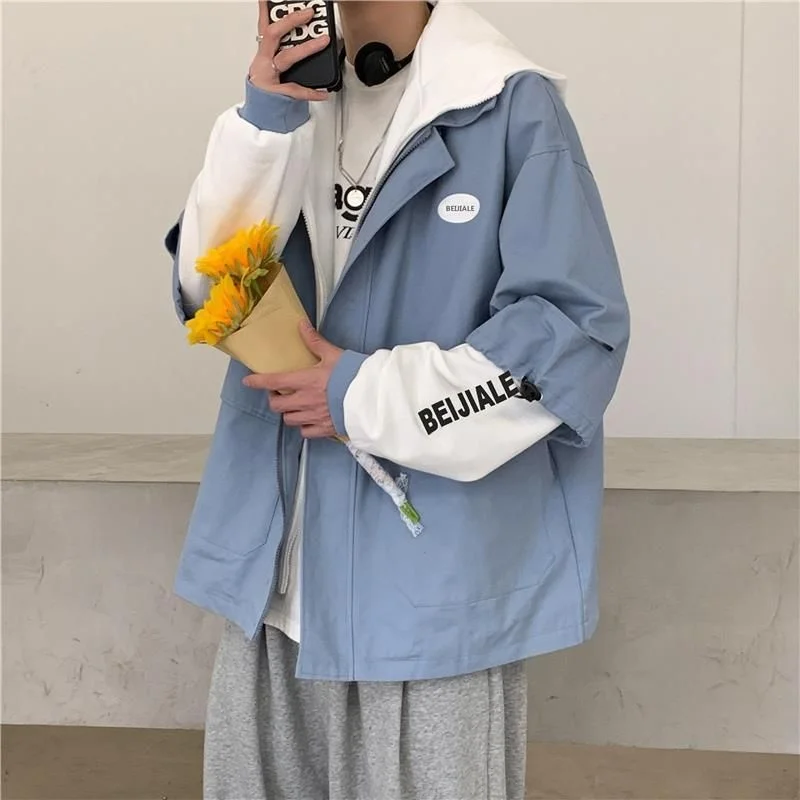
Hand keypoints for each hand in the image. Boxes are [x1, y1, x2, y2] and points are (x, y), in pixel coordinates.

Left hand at [243, 321, 343, 438]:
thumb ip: (315, 342)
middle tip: (279, 393)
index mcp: (305, 381)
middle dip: (274, 399)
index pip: (273, 381)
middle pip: (277, 405)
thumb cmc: (353, 374)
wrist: (372, 397)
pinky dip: (304, 427)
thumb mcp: (334, 355)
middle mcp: (305, 401)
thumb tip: (301, 325)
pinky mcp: (325, 429)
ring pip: (289, 420)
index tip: (248, 381)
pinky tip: (309, 420)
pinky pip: (305, 432)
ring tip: (295, 406)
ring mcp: (314, 416)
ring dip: (288, 413)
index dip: (257, 382)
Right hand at [249, 3, 331, 100]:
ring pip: (287, 58)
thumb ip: (281, 53)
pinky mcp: (277, 95)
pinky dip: (311, 92)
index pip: (265, 27)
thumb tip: (301, 38)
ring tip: (324, 41)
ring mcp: (269, 78)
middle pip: (273, 35)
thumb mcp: (271, 68)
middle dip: (290, 21)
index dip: (265, 9)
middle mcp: (263, 63)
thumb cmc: (267, 91)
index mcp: (262, 55)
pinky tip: (323, 93)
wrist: (261, 116)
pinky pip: (297, 91)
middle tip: (308, 13)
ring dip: (307, 48)